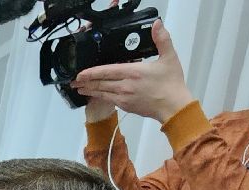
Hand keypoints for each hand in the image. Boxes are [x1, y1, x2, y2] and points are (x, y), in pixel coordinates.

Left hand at [72, 20, 193, 123]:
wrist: (173, 106)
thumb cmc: (171, 84)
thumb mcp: (169, 57)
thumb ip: (162, 39)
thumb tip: (157, 24)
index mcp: (133, 72)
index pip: (107, 71)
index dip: (92, 72)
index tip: (81, 73)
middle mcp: (125, 86)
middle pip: (100, 83)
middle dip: (86, 82)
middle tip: (74, 81)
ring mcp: (124, 97)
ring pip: (102, 93)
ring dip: (90, 90)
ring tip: (79, 89)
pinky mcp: (126, 106)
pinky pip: (109, 100)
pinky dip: (100, 97)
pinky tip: (95, 95)